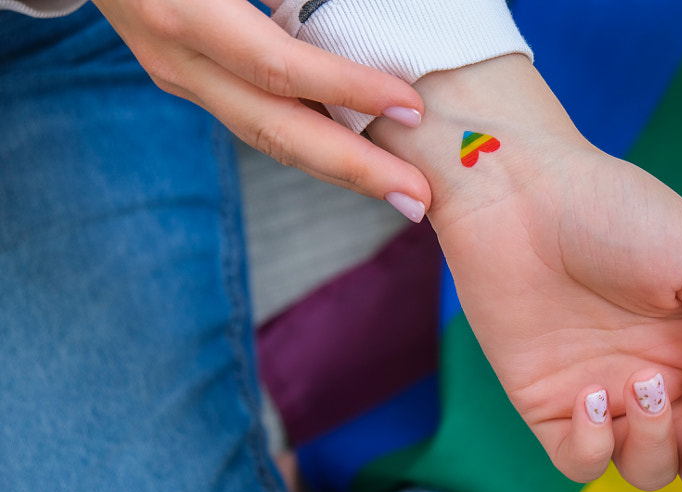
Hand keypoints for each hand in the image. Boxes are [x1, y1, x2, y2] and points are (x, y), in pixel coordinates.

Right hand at [92, 0, 430, 207]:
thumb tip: (359, 12)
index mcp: (187, 13)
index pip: (280, 67)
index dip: (348, 88)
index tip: (411, 106)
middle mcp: (179, 58)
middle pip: (275, 131)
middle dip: (354, 171)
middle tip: (416, 197)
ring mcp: (179, 76)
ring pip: (267, 137)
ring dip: (337, 168)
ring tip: (398, 190)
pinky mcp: (189, 81)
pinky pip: (258, 119)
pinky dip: (310, 141)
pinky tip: (356, 156)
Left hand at [441, 146, 681, 490]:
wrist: (521, 193)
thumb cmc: (616, 211)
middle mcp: (652, 378)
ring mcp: (600, 395)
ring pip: (645, 468)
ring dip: (657, 444)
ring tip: (641, 382)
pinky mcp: (546, 405)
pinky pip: (580, 461)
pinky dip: (594, 447)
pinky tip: (591, 396)